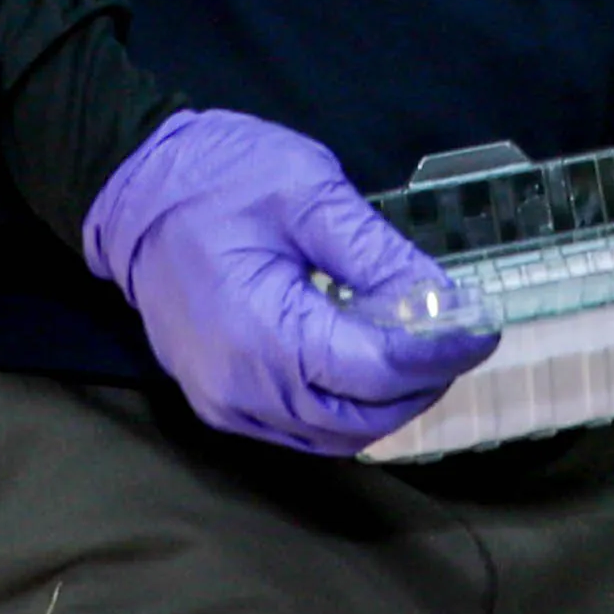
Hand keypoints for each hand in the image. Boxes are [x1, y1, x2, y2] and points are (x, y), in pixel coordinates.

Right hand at [78, 111, 497, 457]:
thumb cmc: (216, 177)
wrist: (131, 189)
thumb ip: (376, 254)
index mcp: (262, 331)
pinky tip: (367, 368)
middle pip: (361, 417)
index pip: (376, 368)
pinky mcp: (219, 402)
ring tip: (421, 353)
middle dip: (421, 384)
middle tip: (457, 339)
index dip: (440, 352)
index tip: (482, 326)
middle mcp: (242, 385)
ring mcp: (225, 402)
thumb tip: (441, 300)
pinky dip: (345, 412)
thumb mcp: (307, 191)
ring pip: (334, 436)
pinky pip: (299, 430)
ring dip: (387, 404)